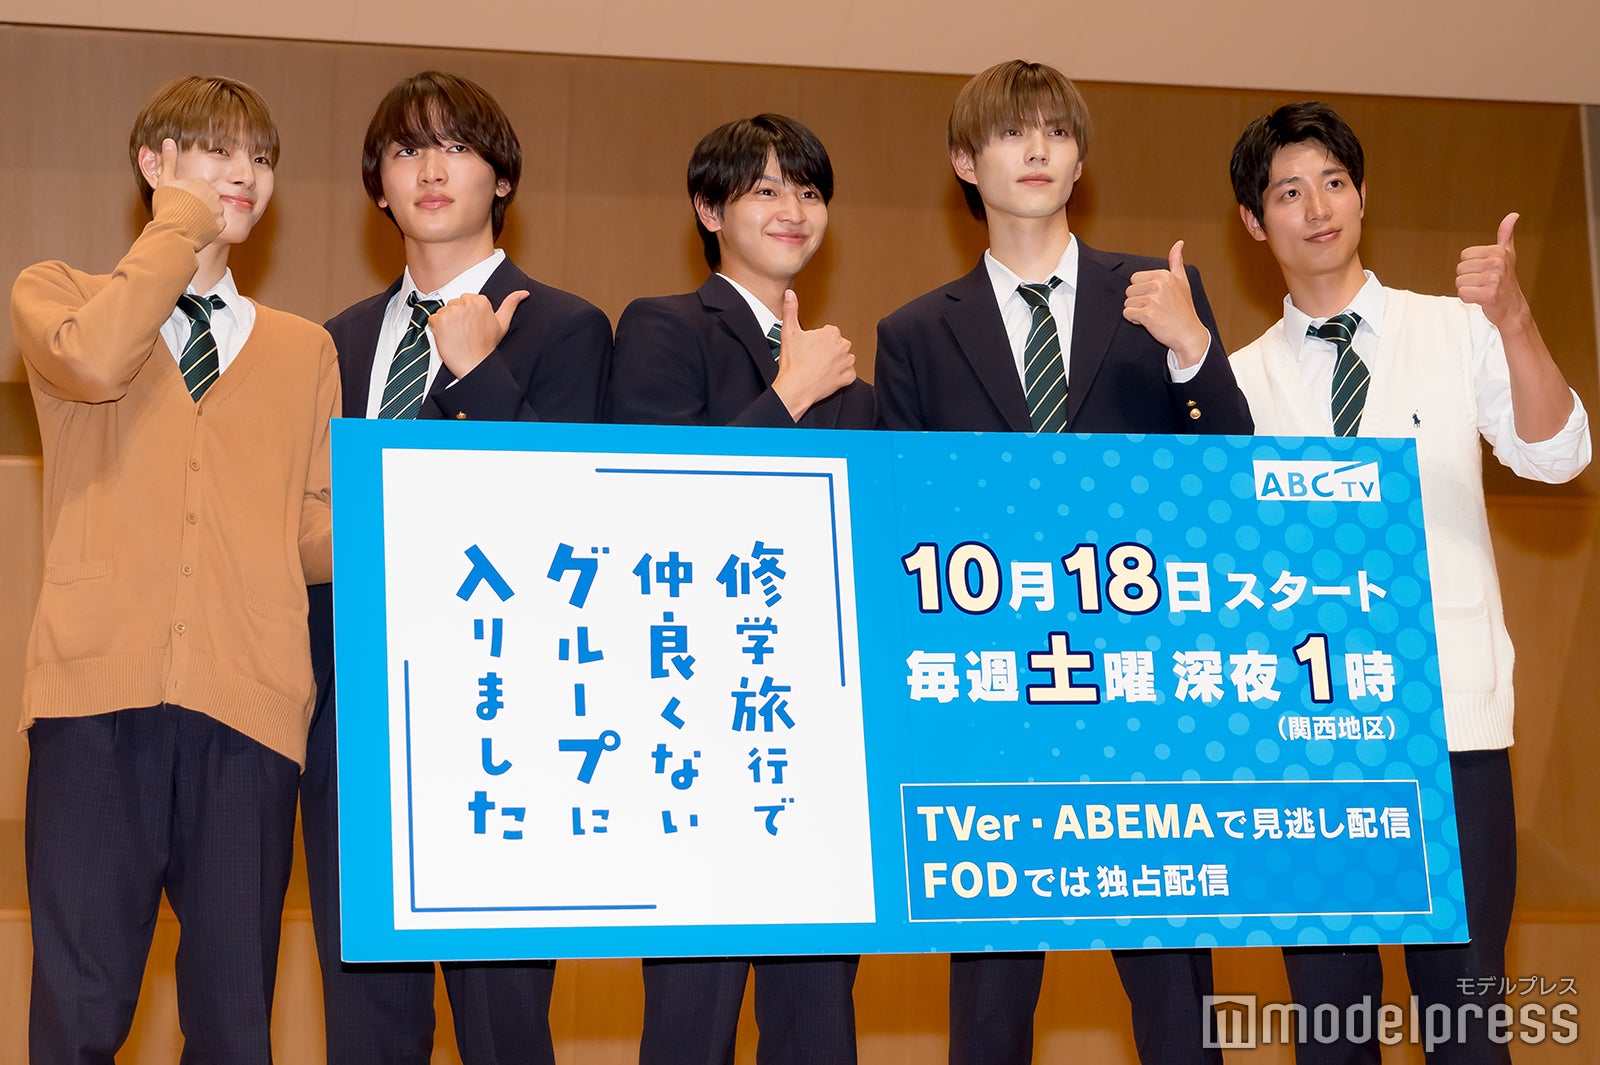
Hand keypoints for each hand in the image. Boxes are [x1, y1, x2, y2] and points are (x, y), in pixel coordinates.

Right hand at [156, 138, 224, 233]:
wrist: (175, 229)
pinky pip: (216, 224)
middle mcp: (214, 195)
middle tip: (185, 211)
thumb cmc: (168, 204)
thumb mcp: (165, 179)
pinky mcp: (221, 225)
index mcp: (202, 182)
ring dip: (204, 215)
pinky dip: (208, 226)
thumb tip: (169, 140)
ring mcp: (219, 210)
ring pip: (212, 212)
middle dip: (198, 204)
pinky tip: (198, 227)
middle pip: (207, 199)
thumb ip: (169, 160)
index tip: (180, 201)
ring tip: (190, 220)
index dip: (188, 195)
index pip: (198, 188)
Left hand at [428, 289, 529, 377]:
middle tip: (464, 333)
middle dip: (455, 317)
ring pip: (443, 312)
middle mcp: (466, 303)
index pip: (465, 301)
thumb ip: (511, 304)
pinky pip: (433, 320)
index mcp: (480, 301)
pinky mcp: (439, 320)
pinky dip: (437, 329)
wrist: (474, 364)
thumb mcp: (502, 324)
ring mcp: (452, 311)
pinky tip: (448, 338)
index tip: (471, 327)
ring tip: (457, 336)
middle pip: (453, 305)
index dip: (466, 315)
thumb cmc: (487, 346)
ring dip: (446, 323)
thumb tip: (524, 292)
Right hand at [771, 288, 856, 420]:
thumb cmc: (792, 363)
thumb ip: (791, 309)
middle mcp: (843, 345)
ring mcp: (847, 362)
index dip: (817, 342)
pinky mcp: (849, 377)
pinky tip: (827, 377)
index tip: (809, 349)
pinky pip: (848, 375)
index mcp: (831, 333)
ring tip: (819, 368)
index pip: (829, 333)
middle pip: (837, 345)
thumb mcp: (788, 332)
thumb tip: (790, 294)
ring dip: (835, 363)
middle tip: (812, 359)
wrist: (795, 388)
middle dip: (828, 351)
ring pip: (844, 359)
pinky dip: (840, 377)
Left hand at [1123, 240, 1210, 366]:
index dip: (1142, 291)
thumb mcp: (1183, 282)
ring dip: (1136, 312)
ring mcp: (1153, 299)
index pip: (1135, 279)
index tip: (1156, 298)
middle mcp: (1159, 285)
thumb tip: (1179, 243)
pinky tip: (1149, 322)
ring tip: (1153, 315)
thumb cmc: (1184, 309)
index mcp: (1164, 275)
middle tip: (1154, 309)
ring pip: (1127, 303)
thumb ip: (1176, 262)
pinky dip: (1134, 320)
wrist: (1189, 334)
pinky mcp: (1148, 314)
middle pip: (1129, 291)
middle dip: (1138, 302)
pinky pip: (1127, 314)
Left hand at [1457, 213, 1529, 331]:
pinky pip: (1462, 293)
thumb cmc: (1506, 281)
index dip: (1471, 266)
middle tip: (1484, 284)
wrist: (1513, 309)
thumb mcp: (1507, 255)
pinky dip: (1468, 299)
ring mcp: (1494, 279)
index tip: (1485, 272)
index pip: (1464, 256)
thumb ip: (1506, 235)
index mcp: (1498, 251)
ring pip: (1459, 282)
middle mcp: (1497, 263)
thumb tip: (1513, 215)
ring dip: (1468, 289)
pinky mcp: (1489, 294)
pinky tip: (1481, 299)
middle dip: (1469, 279)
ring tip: (1483, 291)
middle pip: (1460, 269)